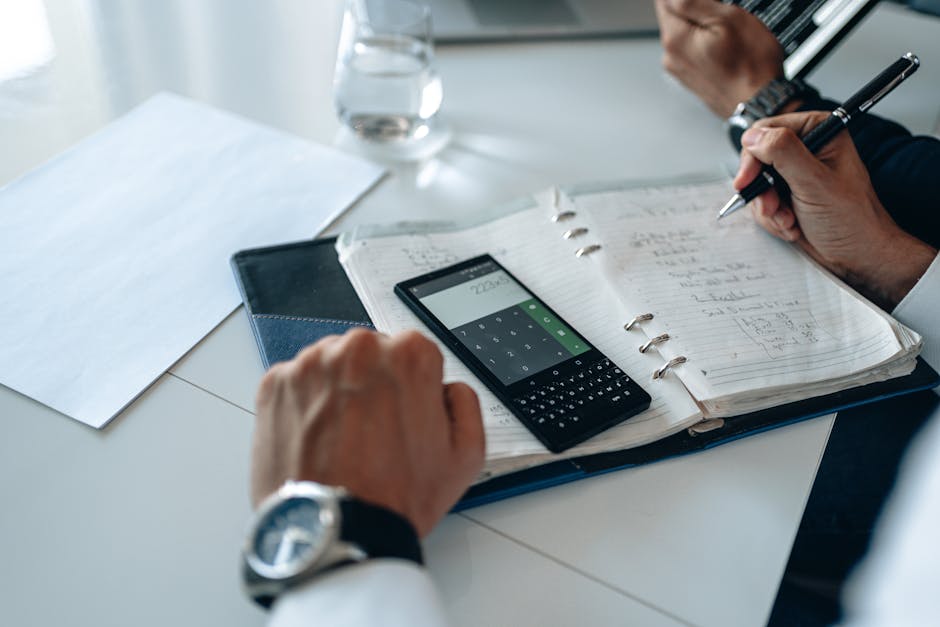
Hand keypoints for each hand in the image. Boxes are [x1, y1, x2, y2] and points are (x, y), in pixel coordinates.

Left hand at [251, 329, 484, 536]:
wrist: (334, 529)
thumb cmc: (394, 497)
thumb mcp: (465, 456)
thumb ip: (464, 404)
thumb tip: (450, 390)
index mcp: (409, 356)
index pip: (414, 353)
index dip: (412, 388)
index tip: (403, 413)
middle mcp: (359, 348)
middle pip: (370, 355)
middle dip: (372, 386)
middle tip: (373, 433)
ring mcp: (312, 364)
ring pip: (331, 366)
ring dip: (337, 393)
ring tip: (343, 441)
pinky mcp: (275, 384)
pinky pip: (295, 384)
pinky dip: (304, 406)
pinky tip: (317, 441)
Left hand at [654, 0, 783, 116]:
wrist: (761, 104)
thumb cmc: (751, 67)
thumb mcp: (728, 18)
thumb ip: (692, 1)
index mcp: (675, 39)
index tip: (707, 3)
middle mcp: (670, 56)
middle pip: (672, 15)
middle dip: (694, 8)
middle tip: (721, 13)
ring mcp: (679, 69)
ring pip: (683, 32)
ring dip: (701, 25)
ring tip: (726, 32)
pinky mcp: (689, 77)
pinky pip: (691, 49)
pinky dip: (704, 41)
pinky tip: (724, 47)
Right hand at [734, 111, 936, 308]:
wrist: (858, 255)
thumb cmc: (850, 219)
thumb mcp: (814, 182)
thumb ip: (783, 153)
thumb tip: (753, 136)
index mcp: (819, 130)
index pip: (765, 131)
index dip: (753, 156)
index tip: (748, 181)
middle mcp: (807, 148)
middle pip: (757, 159)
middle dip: (762, 189)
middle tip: (771, 207)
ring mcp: (796, 173)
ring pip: (757, 184)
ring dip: (768, 208)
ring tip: (789, 220)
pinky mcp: (789, 194)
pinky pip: (762, 202)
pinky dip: (773, 218)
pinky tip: (792, 225)